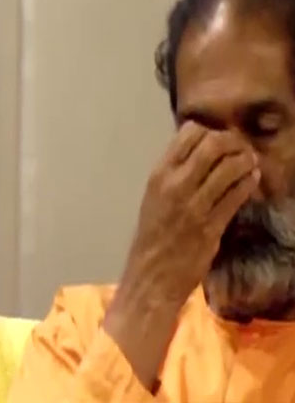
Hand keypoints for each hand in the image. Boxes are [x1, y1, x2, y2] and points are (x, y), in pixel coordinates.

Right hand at [103, 122, 259, 385]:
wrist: (152, 273)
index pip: (188, 133)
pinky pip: (236, 194)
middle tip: (242, 149)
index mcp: (158, 174)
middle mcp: (175, 184)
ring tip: (251, 163)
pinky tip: (252, 180)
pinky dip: (248, 183)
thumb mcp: (156, 196)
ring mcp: (194, 204)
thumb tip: (201, 155)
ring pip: (229, 167)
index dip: (210, 132)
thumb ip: (175, 175)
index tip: (220, 141)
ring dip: (245, 161)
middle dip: (233, 143)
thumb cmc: (154, 235)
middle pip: (212, 145)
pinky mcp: (212, 225)